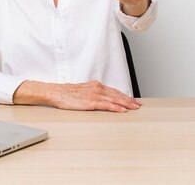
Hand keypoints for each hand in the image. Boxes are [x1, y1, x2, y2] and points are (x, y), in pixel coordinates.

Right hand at [13, 80, 141, 111]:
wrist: (55, 92)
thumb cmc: (66, 94)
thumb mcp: (82, 91)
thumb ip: (92, 94)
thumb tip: (100, 99)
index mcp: (95, 85)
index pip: (114, 91)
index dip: (125, 96)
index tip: (133, 100)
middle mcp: (97, 88)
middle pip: (117, 94)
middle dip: (129, 100)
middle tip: (139, 105)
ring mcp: (94, 94)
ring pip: (114, 99)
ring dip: (126, 103)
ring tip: (134, 108)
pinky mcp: (90, 101)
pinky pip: (106, 105)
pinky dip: (116, 107)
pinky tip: (122, 110)